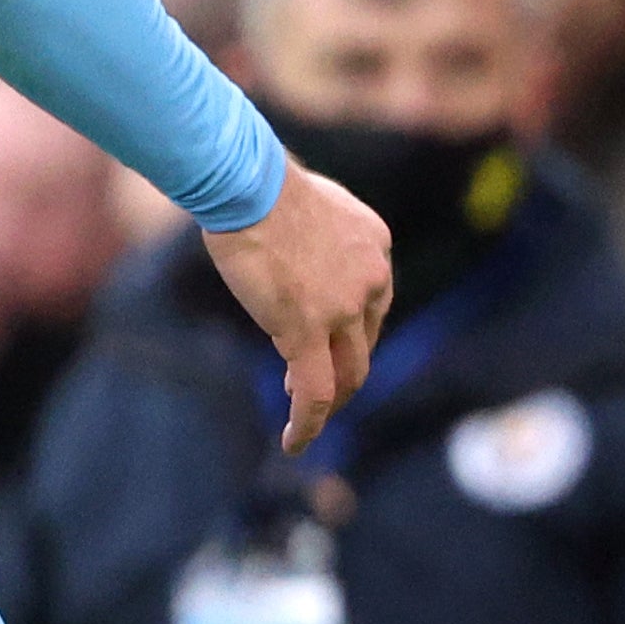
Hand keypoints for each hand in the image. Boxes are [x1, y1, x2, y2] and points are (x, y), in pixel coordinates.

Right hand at [202, 163, 392, 453]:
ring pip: (348, 374)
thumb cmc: (261, 182)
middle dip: (343, 366)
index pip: (372, 302)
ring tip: (308, 418)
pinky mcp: (307, 330)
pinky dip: (308, 422)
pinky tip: (294, 441)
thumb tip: (294, 256)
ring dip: (331, 399)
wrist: (248, 183)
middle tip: (312, 381)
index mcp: (376, 246)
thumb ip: (316, 237)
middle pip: (365, 342)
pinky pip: (314, 390)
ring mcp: (342, 309)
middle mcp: (371, 280)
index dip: (349, 328)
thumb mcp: (309, 205)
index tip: (322, 339)